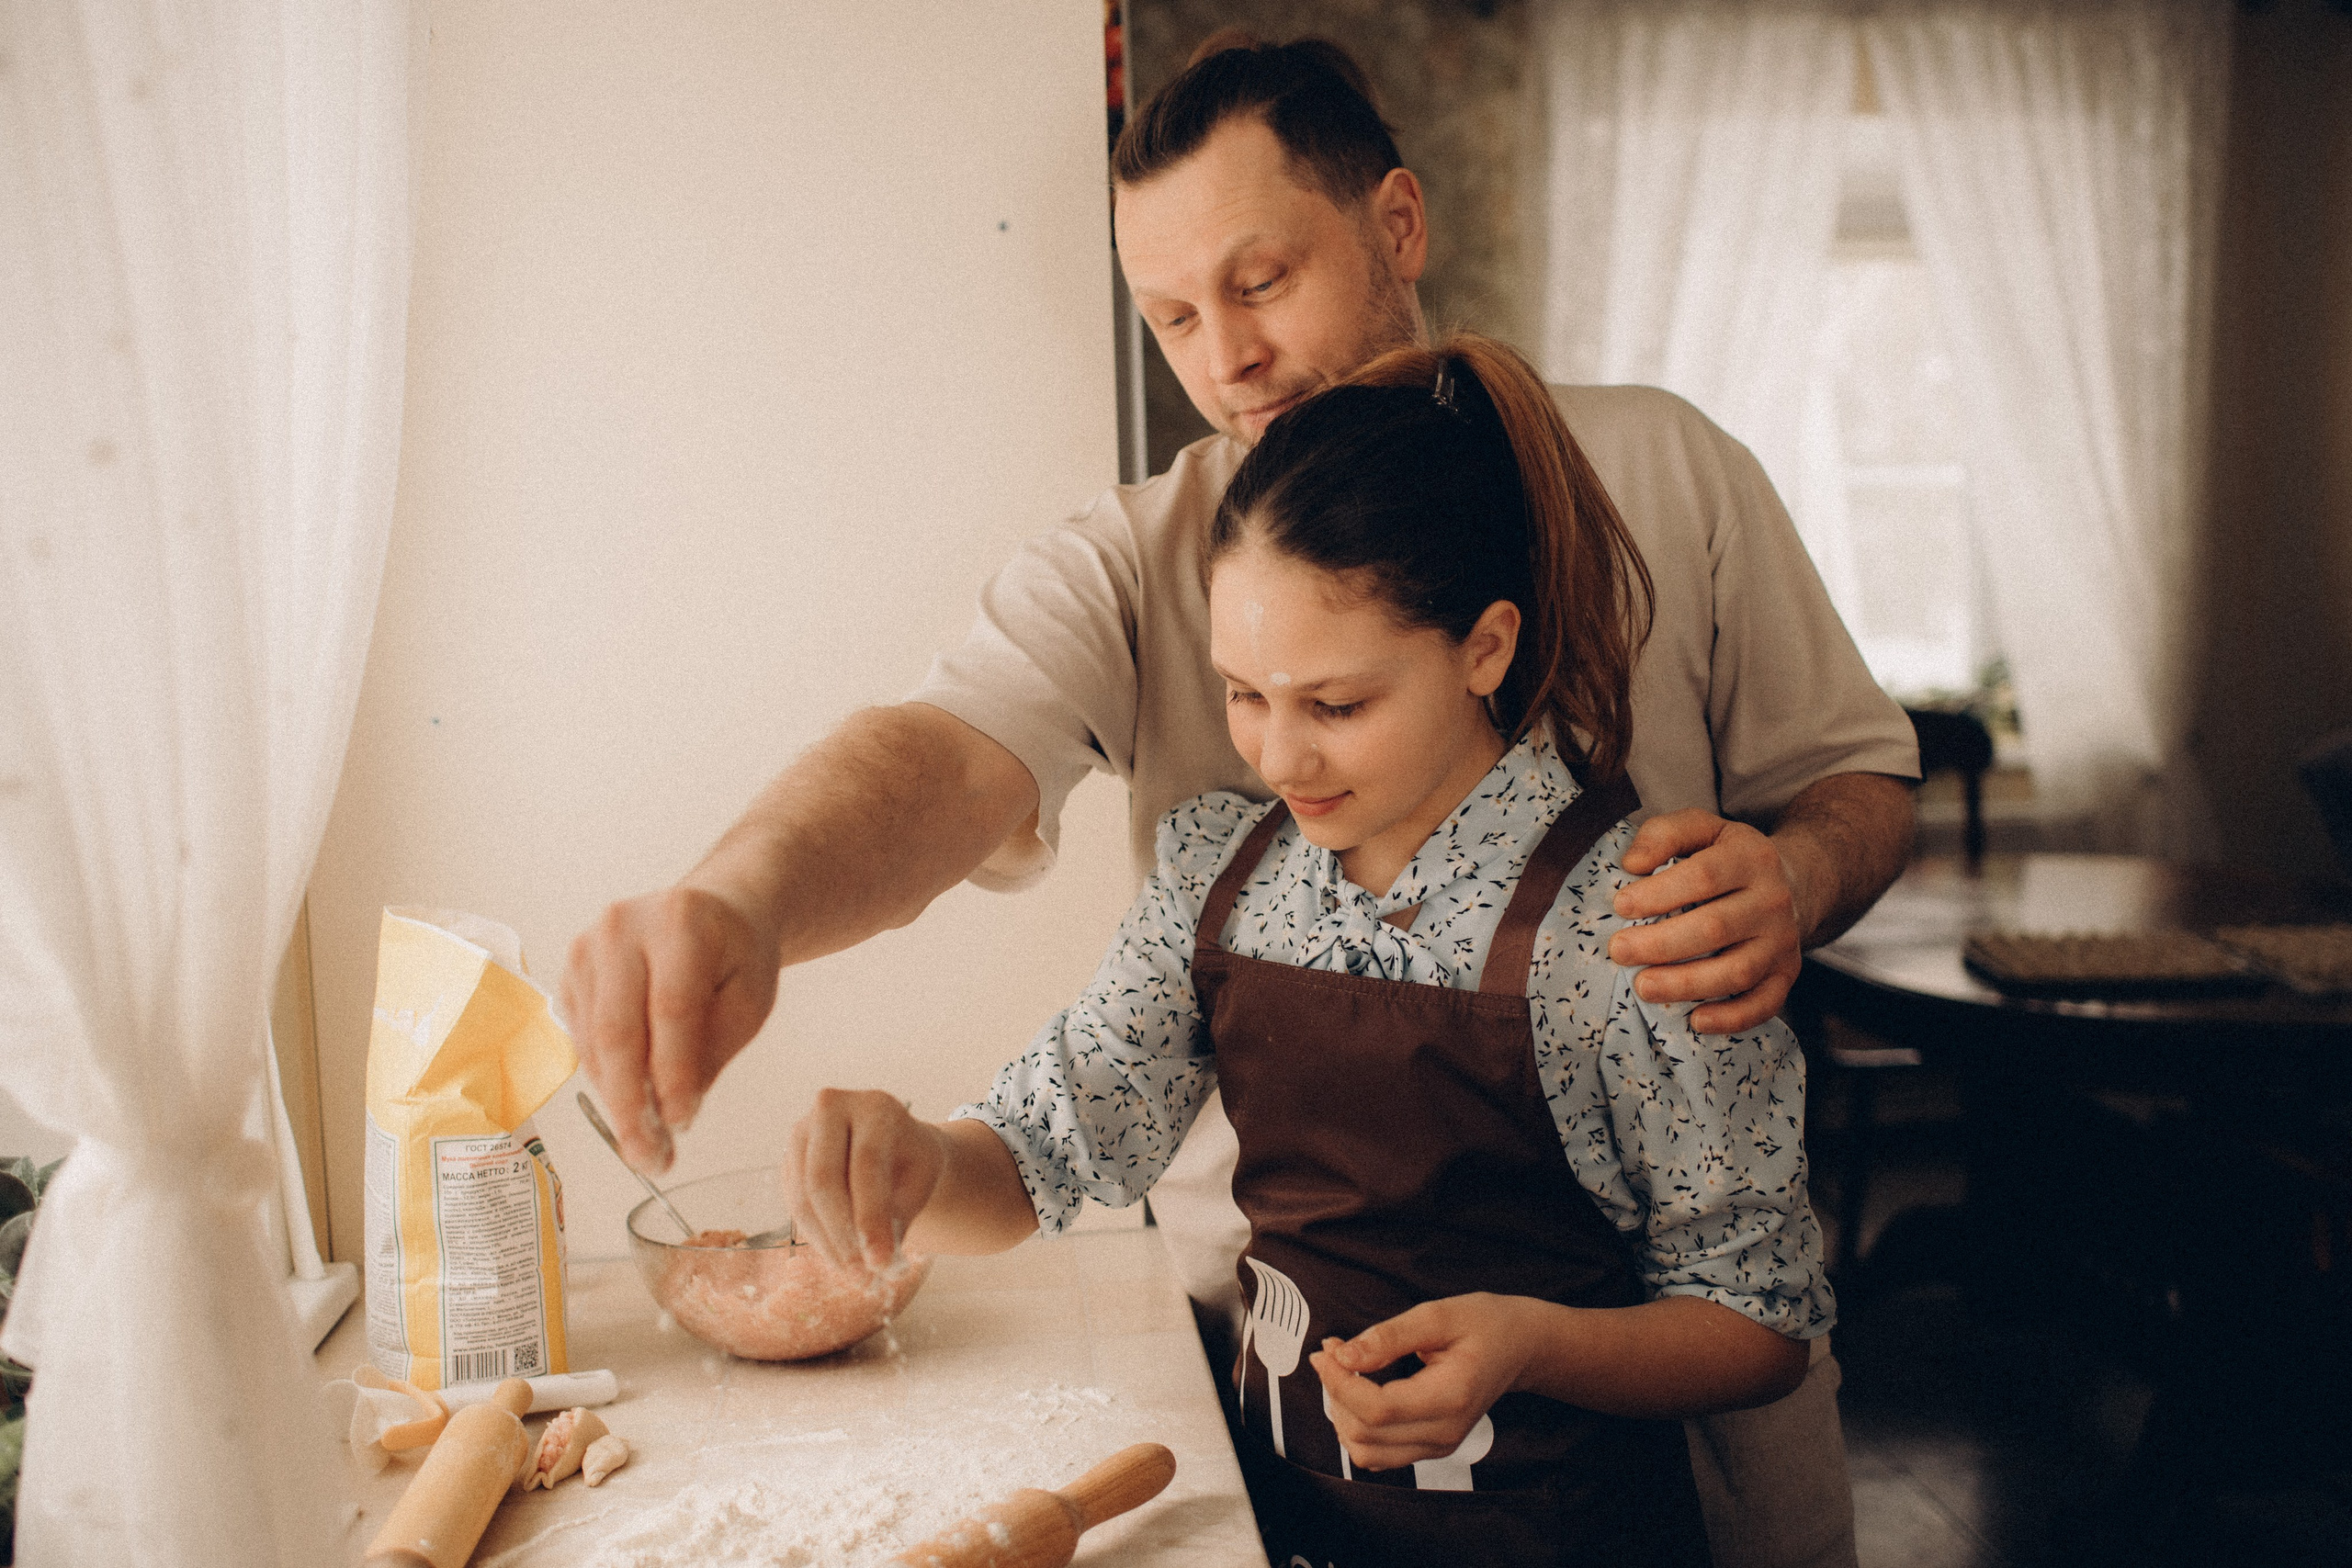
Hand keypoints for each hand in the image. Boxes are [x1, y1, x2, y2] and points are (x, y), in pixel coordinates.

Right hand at [561, 884, 780, 1172]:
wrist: (709, 912)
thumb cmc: (736, 956)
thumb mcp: (749, 999)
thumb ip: (711, 1051)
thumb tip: (671, 1114)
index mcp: (680, 922)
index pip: (671, 1009)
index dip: (673, 1074)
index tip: (682, 1124)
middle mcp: (622, 927)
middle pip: (617, 1029)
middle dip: (631, 1104)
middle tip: (648, 1158)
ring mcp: (587, 947)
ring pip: (594, 1041)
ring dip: (615, 1102)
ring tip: (644, 1148)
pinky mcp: (570, 971)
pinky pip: (582, 1038)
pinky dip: (606, 1080)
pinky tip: (630, 1107)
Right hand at [783, 1088, 943, 1274]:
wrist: (893, 1143)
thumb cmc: (911, 1161)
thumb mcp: (920, 1181)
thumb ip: (899, 1216)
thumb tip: (881, 1265)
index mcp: (874, 1106)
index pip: (866, 1165)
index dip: (871, 1218)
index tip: (880, 1262)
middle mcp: (830, 1108)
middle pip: (824, 1180)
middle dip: (842, 1236)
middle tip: (862, 1276)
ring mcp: (802, 1130)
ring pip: (803, 1196)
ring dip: (827, 1244)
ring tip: (853, 1275)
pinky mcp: (788, 1157)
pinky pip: (794, 1203)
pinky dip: (816, 1237)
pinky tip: (838, 1259)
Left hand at [1308, 1294, 1541, 1471]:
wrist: (1520, 1347)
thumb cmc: (1486, 1325)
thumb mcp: (1438, 1315)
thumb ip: (1388, 1337)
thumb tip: (1343, 1355)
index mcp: (1450, 1397)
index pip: (1377, 1409)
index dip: (1339, 1383)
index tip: (1325, 1352)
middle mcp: (1445, 1432)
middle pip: (1366, 1435)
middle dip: (1337, 1394)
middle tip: (1334, 1354)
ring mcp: (1439, 1445)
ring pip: (1367, 1453)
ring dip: (1343, 1415)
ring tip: (1346, 1374)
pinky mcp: (1431, 1447)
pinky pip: (1380, 1454)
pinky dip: (1358, 1429)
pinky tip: (1360, 1394)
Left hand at [1607, 810, 1802, 1034]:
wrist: (1792, 883)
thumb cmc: (1726, 857)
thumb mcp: (1701, 828)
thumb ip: (1664, 833)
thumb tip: (1632, 864)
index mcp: (1749, 857)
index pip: (1704, 876)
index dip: (1660, 893)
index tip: (1620, 905)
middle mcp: (1772, 901)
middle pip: (1715, 927)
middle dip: (1661, 944)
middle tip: (1618, 951)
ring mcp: (1782, 941)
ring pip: (1737, 972)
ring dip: (1686, 984)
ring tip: (1643, 987)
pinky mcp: (1785, 974)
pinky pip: (1763, 1003)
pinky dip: (1731, 1018)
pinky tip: (1694, 1020)